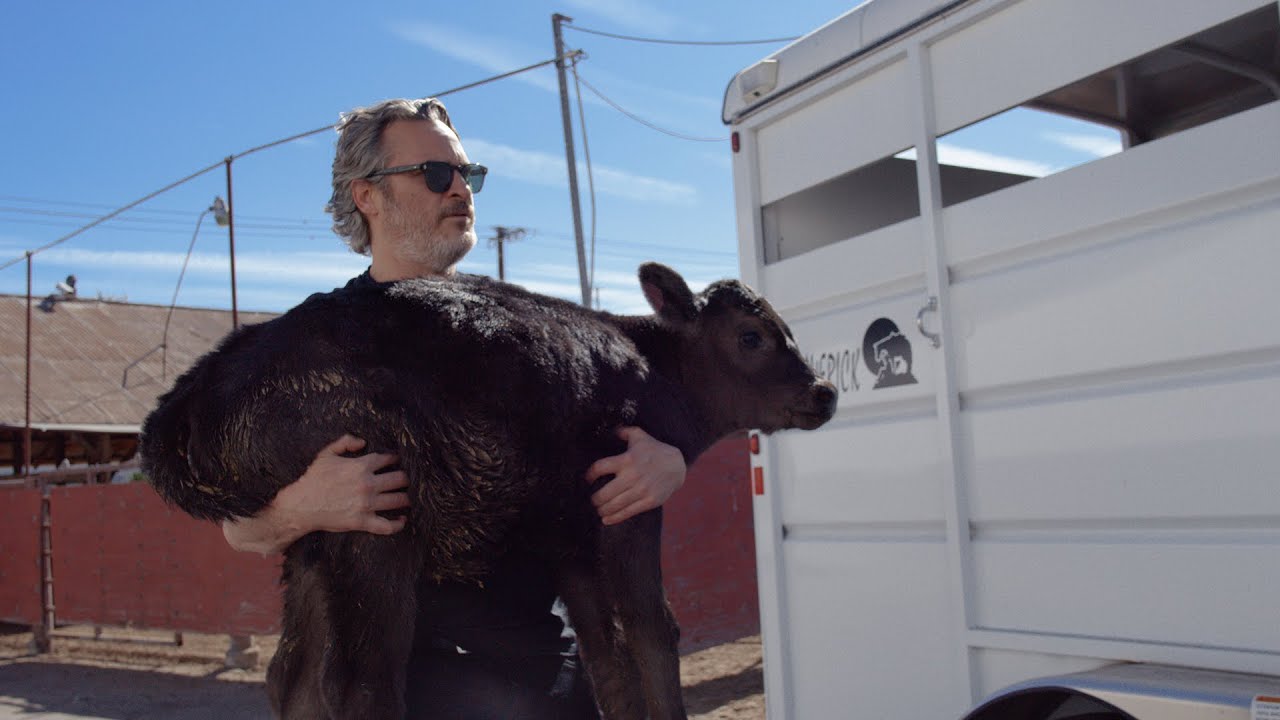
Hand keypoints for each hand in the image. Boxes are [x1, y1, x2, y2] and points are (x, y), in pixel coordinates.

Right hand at [222, 434, 409, 553]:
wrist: (300, 505)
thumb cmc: (312, 479)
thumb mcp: (326, 454)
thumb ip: (345, 442)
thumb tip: (364, 441)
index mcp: (360, 466)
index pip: (389, 459)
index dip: (396, 460)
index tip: (398, 462)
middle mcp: (367, 484)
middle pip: (400, 479)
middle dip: (406, 478)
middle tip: (406, 481)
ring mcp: (367, 504)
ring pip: (399, 500)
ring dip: (406, 498)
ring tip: (408, 497)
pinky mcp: (363, 522)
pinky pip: (387, 525)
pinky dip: (398, 524)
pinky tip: (402, 520)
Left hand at [584, 427, 685, 525]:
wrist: (677, 465)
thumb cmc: (655, 450)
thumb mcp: (639, 436)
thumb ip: (623, 431)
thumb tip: (611, 429)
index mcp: (626, 460)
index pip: (600, 468)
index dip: (590, 475)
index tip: (588, 479)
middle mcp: (632, 476)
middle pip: (604, 493)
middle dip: (595, 499)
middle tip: (593, 499)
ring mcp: (641, 490)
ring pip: (614, 505)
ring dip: (602, 509)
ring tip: (599, 509)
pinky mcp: (649, 501)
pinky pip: (628, 512)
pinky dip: (614, 518)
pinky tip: (606, 519)